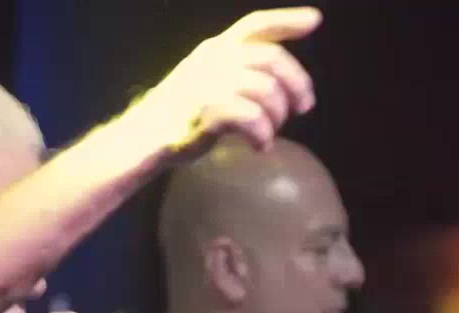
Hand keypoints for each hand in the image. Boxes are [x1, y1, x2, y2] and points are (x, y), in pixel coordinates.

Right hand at [124, 7, 321, 154]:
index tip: (314, 21)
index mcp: (216, 47)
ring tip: (271, 131)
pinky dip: (263, 135)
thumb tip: (286, 81)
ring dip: (278, 115)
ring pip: (267, 91)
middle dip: (297, 83)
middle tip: (303, 107)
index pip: (256, 25)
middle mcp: (215, 59)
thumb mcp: (208, 77)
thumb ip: (239, 69)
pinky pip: (253, 119)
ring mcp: (209, 83)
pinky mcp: (207, 111)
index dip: (287, 20)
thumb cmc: (181, 110)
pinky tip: (260, 145)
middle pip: (272, 60)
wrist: (143, 136)